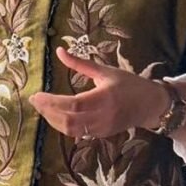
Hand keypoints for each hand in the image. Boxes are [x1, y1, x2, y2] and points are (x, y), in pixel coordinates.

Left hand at [28, 47, 168, 138]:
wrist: (151, 105)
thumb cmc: (128, 84)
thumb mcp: (105, 70)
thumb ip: (80, 63)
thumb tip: (59, 51)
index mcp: (104, 98)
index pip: (73, 104)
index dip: (52, 102)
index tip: (37, 95)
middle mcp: (103, 116)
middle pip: (69, 120)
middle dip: (47, 111)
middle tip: (34, 100)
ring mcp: (103, 128)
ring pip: (71, 129)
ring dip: (53, 119)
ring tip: (41, 107)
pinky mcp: (102, 134)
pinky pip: (78, 133)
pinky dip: (63, 125)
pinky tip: (54, 114)